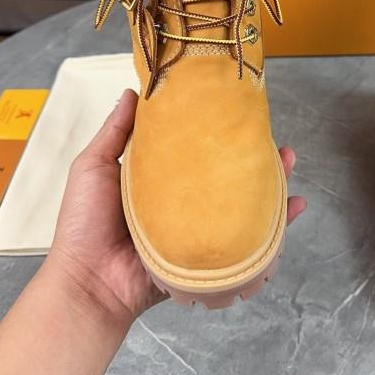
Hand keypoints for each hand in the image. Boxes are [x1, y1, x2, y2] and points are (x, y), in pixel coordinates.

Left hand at [48, 89, 305, 324]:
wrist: (88, 283)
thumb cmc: (84, 224)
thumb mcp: (94, 167)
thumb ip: (115, 132)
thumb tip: (132, 91)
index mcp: (159, 180)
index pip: (197, 152)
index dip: (218, 135)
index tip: (239, 116)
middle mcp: (183, 205)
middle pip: (227, 179)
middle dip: (255, 162)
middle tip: (277, 146)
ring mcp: (198, 233)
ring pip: (243, 209)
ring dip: (270, 192)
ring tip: (288, 170)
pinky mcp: (208, 261)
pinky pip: (245, 246)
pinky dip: (271, 235)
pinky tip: (290, 213)